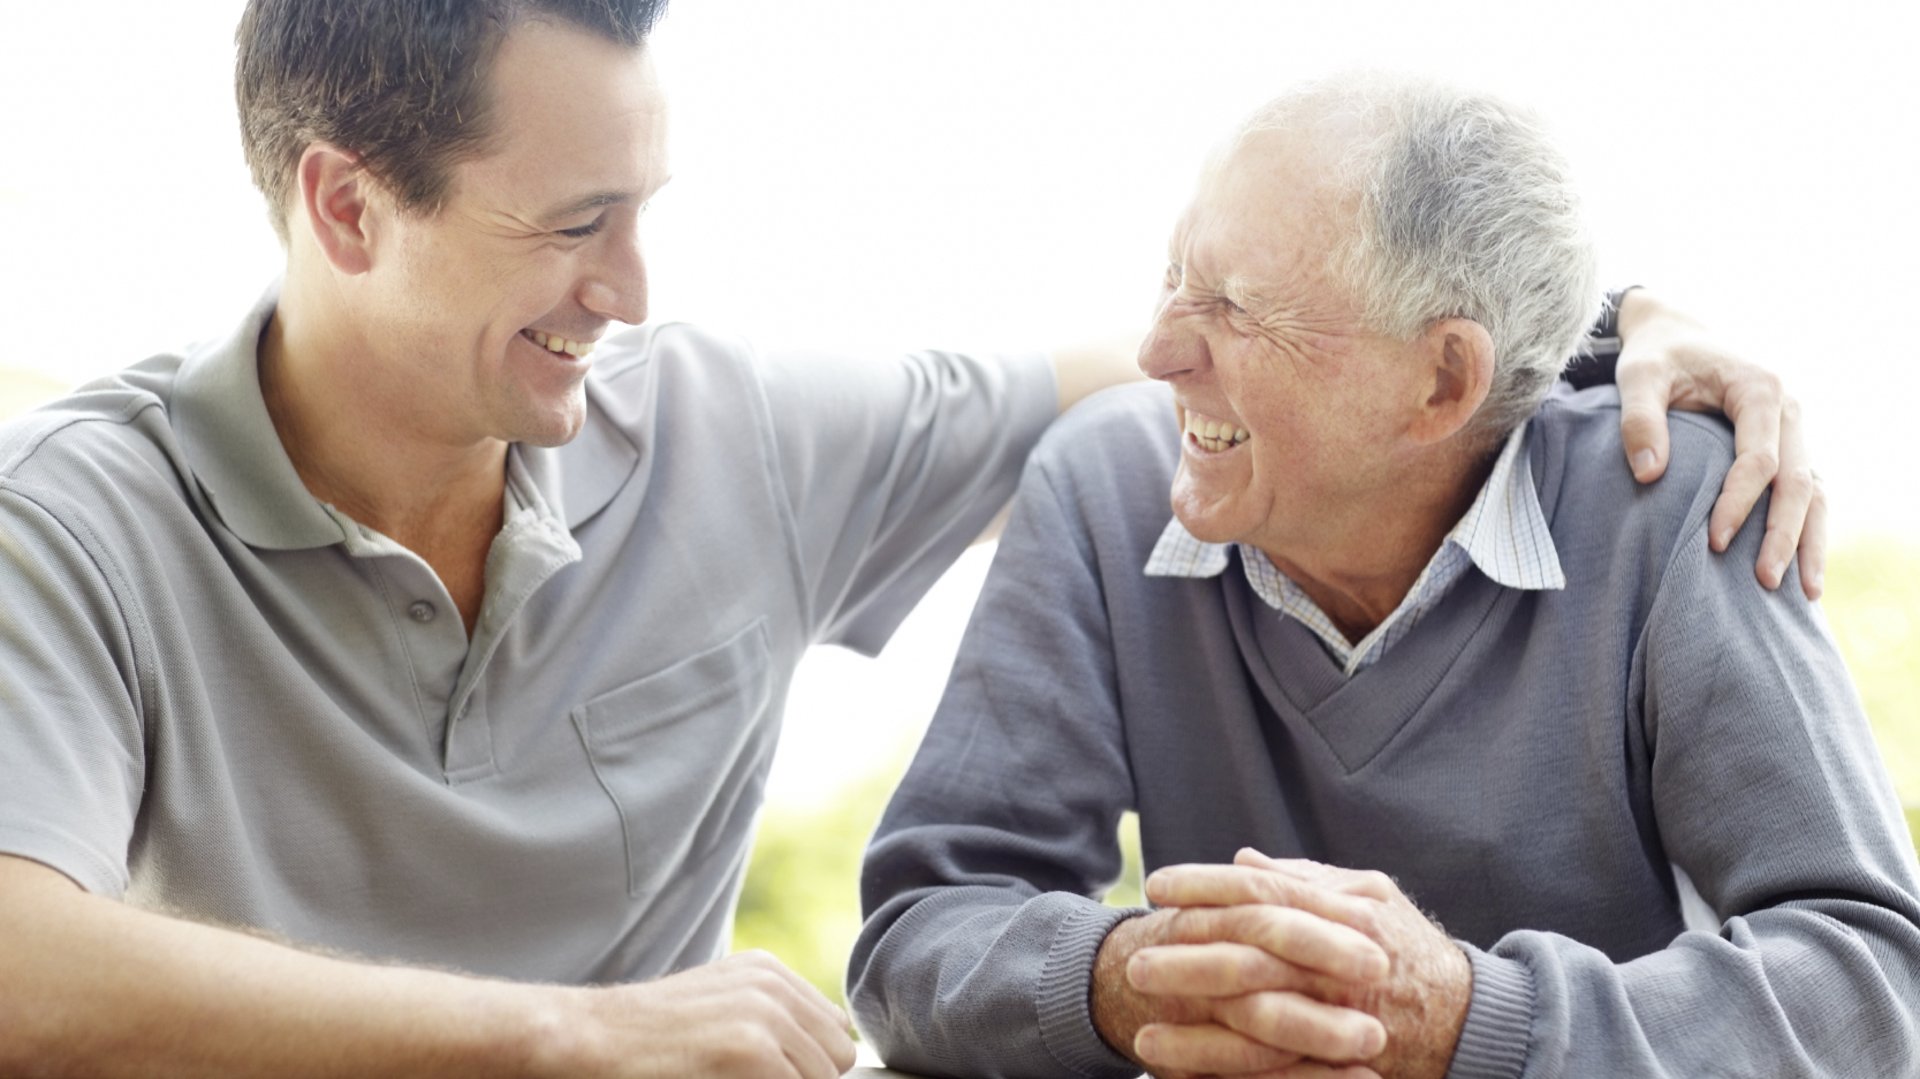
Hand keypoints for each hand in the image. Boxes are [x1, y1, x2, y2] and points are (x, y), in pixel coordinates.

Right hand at [539, 951, 855, 1077]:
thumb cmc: (646, 1036)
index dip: (809, 1064)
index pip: (833, 1031)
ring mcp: (765, 1014)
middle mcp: (773, 985)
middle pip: (836, 1057)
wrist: (590, 1038)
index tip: (770, 1072)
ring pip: (821, 1077)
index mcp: (769, 973)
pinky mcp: (752, 1047)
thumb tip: (830, 1043)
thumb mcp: (717, 1005)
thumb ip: (774, 1018)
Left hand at [1123, 852, 1470, 1078]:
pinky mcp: (1342, 1065)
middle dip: (1188, 956)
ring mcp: (1345, 1018)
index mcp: (1347, 914)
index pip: (1263, 892)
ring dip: (1196, 1030)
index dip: (1206, 885)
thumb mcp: (1372, 899)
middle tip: (1134, 957)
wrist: (1472, 1023)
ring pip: (1257, 1020)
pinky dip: (1226, 1075)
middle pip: (1251, 952)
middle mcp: (1343, 963)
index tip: (1156, 885)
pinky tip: (1183, 1078)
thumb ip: (1308, 879)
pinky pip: (1276, 1075)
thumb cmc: (1412, 952)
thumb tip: (1244, 859)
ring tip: (1141, 1031)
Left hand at [1614, 289, 1825, 597]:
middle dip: (1782, 535)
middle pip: (1798, 482)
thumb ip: (1639, 419)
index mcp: (1760, 389)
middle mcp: (1789, 411)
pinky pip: (1806, 493)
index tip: (1711, 542)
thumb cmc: (1656, 357)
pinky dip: (1805, 530)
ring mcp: (1793, 432)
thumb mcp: (1637, 376)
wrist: (1676, 336)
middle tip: (1764, 583)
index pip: (1758, 459)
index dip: (1738, 503)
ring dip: (1808, 541)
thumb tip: (1648, 475)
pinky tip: (1801, 571)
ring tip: (1804, 595)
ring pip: (1814, 492)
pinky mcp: (1786, 448)